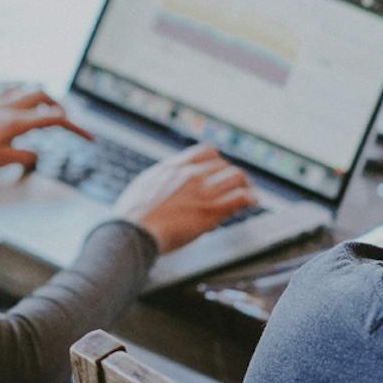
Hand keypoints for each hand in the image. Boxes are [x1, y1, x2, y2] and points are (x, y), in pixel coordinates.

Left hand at [0, 85, 91, 178]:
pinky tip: (15, 106)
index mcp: (13, 122)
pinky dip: (19, 96)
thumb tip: (37, 153)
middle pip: (42, 95)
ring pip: (24, 89)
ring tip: (45, 112)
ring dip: (40, 98)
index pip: (53, 119)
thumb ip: (20, 156)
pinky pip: (6, 92)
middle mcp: (5, 107)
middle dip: (60, 106)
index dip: (75, 127)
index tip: (89, 138)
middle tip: (67, 122)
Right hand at [113, 143, 255, 253]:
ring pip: (237, 176)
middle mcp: (190, 175)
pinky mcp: (210, 211)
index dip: (217, 161)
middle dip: (231, 175)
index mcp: (173, 167)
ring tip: (248, 194)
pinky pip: (240, 197)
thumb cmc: (131, 216)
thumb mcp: (143, 186)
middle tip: (236, 186)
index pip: (205, 152)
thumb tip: (163, 181)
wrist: (132, 231)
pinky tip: (252, 202)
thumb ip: (159, 180)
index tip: (220, 170)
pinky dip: (250, 198)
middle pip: (223, 164)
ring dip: (245, 184)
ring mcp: (202, 192)